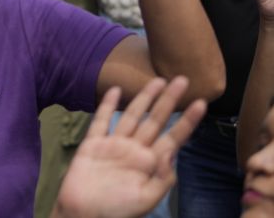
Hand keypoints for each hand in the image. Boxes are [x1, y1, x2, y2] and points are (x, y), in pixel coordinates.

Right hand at [53, 76, 205, 217]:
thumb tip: (172, 153)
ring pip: (132, 115)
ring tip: (157, 80)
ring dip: (144, 97)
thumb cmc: (117, 211)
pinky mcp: (93, 143)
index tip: (201, 103)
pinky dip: (107, 105)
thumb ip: (162, 178)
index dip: (187, 121)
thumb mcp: (146, 199)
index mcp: (150, 163)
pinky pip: (101, 120)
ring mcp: (114, 144)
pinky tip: (115, 90)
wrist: (84, 214)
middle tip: (182, 80)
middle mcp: (135, 149)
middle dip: (169, 101)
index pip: (173, 137)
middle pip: (155, 120)